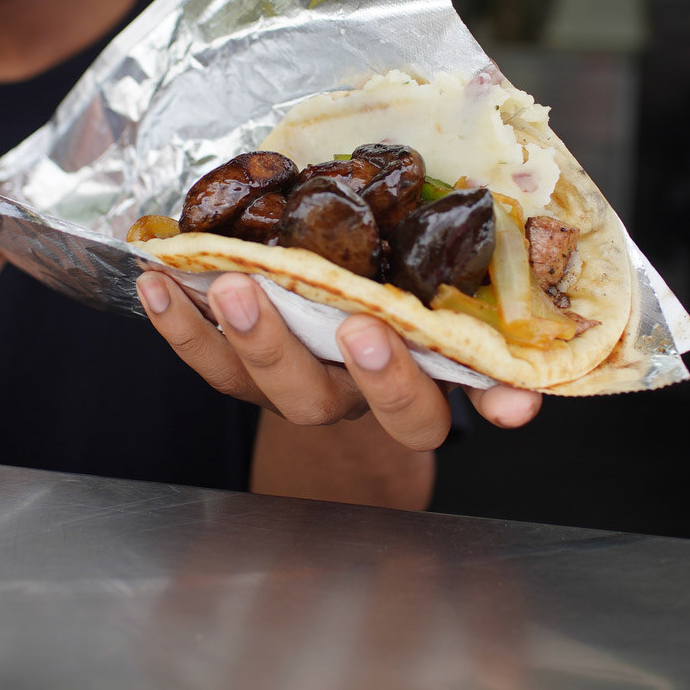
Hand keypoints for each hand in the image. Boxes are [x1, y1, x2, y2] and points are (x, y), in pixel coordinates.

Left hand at [135, 272, 541, 450]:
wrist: (342, 330)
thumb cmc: (409, 304)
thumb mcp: (453, 314)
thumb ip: (483, 340)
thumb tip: (529, 389)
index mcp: (407, 385)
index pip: (423, 411)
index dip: (426, 393)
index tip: (444, 372)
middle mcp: (343, 395)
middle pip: (335, 399)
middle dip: (340, 365)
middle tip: (351, 323)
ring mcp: (286, 383)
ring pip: (264, 382)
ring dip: (250, 336)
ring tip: (234, 284)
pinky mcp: (236, 369)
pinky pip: (204, 358)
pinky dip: (179, 321)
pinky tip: (160, 279)